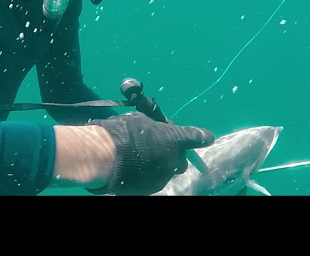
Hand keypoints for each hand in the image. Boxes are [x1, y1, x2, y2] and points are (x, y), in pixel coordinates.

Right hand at [87, 112, 214, 194]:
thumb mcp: (141, 120)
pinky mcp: (151, 189)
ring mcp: (163, 177)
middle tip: (157, 149)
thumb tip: (158, 129)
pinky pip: (153, 180)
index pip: (199, 137)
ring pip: (167, 171)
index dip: (203, 136)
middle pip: (182, 160)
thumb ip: (155, 127)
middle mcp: (174, 160)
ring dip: (159, 165)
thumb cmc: (122, 133)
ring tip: (139, 159)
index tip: (205, 137)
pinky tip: (133, 169)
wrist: (104, 157)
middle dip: (173, 155)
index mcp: (175, 139)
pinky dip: (147, 175)